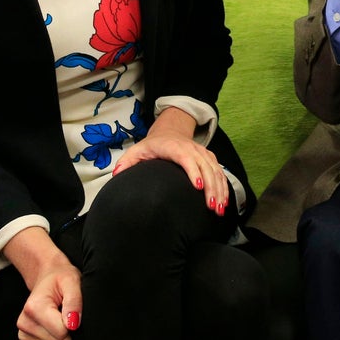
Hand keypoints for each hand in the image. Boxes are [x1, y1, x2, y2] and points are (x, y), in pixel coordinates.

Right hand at [16, 259, 81, 339]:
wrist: (46, 277)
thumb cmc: (60, 278)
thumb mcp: (72, 282)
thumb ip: (74, 302)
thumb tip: (73, 324)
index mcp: (34, 308)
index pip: (62, 332)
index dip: (74, 323)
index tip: (72, 310)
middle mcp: (25, 323)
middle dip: (70, 331)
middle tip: (68, 313)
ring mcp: (24, 333)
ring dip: (64, 336)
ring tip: (61, 317)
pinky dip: (57, 339)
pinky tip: (55, 324)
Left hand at [113, 106, 228, 215]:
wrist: (170, 130)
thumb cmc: (153, 145)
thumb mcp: (137, 150)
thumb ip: (126, 162)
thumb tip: (116, 175)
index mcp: (174, 147)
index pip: (186, 157)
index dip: (193, 170)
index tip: (197, 186)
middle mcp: (192, 148)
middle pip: (205, 167)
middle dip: (211, 187)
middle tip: (212, 207)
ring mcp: (203, 153)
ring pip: (215, 171)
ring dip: (220, 189)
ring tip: (219, 209)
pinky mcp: (209, 158)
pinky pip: (220, 172)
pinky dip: (223, 187)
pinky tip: (224, 202)